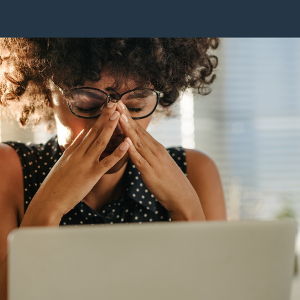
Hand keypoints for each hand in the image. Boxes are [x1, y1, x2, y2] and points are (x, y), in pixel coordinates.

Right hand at [22, 102, 129, 224]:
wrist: (48, 200)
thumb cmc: (54, 186)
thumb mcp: (62, 165)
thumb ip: (71, 151)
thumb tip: (80, 138)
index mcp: (72, 152)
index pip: (87, 132)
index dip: (97, 120)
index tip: (106, 108)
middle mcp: (78, 154)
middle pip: (94, 132)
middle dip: (105, 117)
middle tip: (114, 103)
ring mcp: (85, 163)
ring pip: (100, 142)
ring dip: (110, 127)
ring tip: (119, 114)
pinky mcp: (91, 175)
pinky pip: (107, 162)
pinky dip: (118, 152)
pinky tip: (127, 144)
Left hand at [117, 101, 204, 220]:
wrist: (183, 198)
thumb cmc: (170, 183)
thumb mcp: (159, 164)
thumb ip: (149, 155)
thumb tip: (138, 148)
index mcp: (157, 148)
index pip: (140, 130)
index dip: (129, 117)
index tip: (120, 105)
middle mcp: (156, 151)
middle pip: (138, 131)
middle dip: (126, 117)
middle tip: (116, 102)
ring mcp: (154, 161)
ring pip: (138, 142)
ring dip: (127, 129)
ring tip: (118, 116)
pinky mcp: (150, 173)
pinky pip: (140, 160)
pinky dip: (132, 151)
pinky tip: (125, 142)